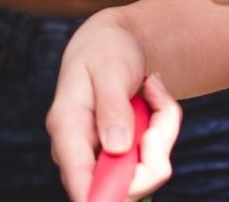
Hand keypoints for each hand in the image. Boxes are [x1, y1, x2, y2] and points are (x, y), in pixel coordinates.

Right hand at [46, 14, 181, 201]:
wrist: (113, 41)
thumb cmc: (107, 48)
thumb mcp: (111, 67)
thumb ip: (112, 106)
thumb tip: (117, 149)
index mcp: (66, 127)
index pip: (80, 180)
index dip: (107, 195)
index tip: (137, 185)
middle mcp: (79, 152)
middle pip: (122, 186)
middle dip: (155, 149)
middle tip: (159, 99)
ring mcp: (100, 159)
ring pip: (144, 175)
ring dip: (162, 133)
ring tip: (154, 91)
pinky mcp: (118, 159)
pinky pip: (151, 162)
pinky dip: (162, 132)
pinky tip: (153, 100)